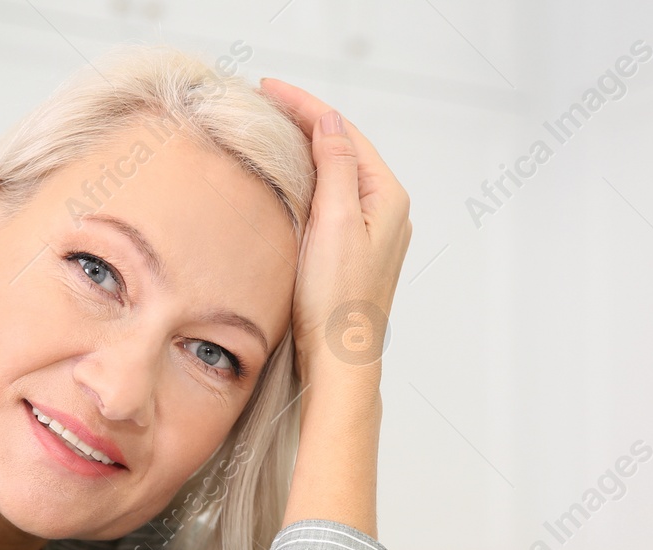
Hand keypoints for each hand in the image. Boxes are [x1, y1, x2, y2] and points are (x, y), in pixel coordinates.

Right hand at [256, 77, 411, 386]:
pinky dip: (311, 179)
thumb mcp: (335, 221)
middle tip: (266, 102)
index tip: (268, 88)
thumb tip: (329, 121)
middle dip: (306, 121)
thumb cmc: (337, 300)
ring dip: (307, 148)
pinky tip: (290, 179)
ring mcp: (373, 231)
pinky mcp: (356, 250)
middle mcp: (386, 209)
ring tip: (274, 130)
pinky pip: (334, 198)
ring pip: (339, 172)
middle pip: (343, 147)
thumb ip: (336, 166)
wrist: (340, 359)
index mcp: (386, 195)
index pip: (342, 131)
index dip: (305, 106)